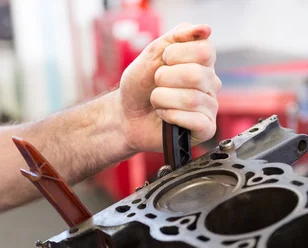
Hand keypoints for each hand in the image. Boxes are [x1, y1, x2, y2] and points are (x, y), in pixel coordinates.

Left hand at [119, 23, 221, 151]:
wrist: (126, 116)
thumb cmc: (140, 86)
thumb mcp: (152, 53)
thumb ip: (177, 36)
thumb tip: (205, 29)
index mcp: (203, 61)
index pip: (204, 51)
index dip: (176, 54)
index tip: (162, 61)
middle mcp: (210, 82)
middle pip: (196, 75)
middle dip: (165, 78)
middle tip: (155, 84)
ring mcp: (210, 106)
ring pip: (192, 99)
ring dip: (163, 99)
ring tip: (156, 102)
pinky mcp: (205, 129)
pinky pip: (196, 121)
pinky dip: (172, 116)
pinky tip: (164, 115)